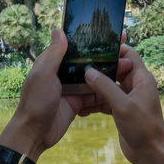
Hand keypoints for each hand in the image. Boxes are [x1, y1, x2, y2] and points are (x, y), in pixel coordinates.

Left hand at [0, 30, 132, 159]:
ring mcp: (71, 89)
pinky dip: (105, 94)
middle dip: (106, 58)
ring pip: (94, 79)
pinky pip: (94, 96)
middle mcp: (63, 74)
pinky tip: (121, 90)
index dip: (91, 41)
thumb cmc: (35, 102)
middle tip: (126, 54)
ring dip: (109, 76)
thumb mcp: (44, 75)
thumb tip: (58, 30)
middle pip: (88, 63)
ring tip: (128, 70)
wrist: (35, 133)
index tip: (109, 35)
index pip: (75, 47)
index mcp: (53, 63)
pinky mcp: (77, 103)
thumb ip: (53, 54)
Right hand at [83, 46, 163, 163]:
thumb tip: (89, 71)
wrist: (149, 154)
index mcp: (142, 79)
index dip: (114, 49)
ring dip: (95, 86)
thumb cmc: (142, 129)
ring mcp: (128, 97)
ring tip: (77, 84)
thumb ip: (105, 87)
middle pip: (116, 69)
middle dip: (99, 68)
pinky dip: (96, 101)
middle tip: (80, 64)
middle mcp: (136, 85)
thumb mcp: (122, 106)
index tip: (95, 47)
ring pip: (109, 85)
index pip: (129, 54)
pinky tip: (82, 105)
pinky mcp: (122, 109)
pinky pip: (106, 99)